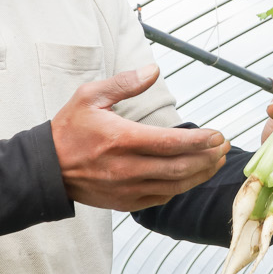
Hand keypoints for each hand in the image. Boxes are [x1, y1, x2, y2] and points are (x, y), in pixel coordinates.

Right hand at [53, 66, 229, 210]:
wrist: (47, 169)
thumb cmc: (68, 129)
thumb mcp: (90, 96)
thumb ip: (124, 83)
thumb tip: (154, 71)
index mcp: (121, 140)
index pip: (172, 143)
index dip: (200, 140)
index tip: (219, 135)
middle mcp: (127, 168)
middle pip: (180, 167)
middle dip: (208, 158)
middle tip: (226, 147)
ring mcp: (127, 189)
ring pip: (175, 186)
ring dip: (201, 175)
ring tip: (217, 162)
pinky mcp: (125, 203)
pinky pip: (161, 198)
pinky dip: (181, 188)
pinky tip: (192, 176)